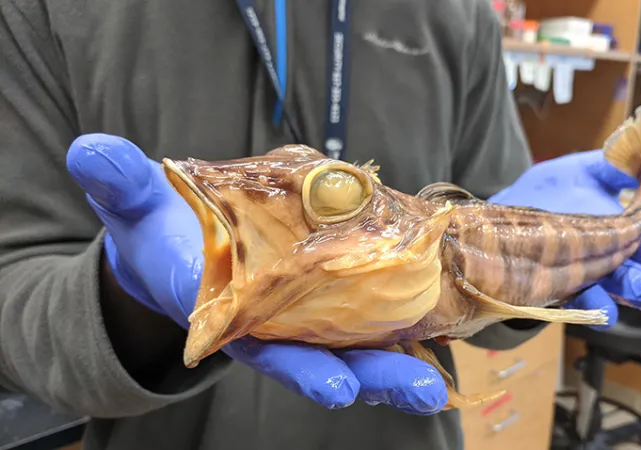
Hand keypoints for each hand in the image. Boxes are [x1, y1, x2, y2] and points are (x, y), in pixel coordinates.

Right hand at [66, 134, 447, 413]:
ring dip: (397, 364)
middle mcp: (271, 324)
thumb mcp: (135, 205)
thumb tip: (93, 151)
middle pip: (323, 356)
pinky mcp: (326, 297)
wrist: (182, 238)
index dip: (297, 365)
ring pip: (353, 346)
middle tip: (419, 392)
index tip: (333, 386)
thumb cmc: (159, 227)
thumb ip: (118, 184)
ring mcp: (302, 315)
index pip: (264, 345)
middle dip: (369, 376)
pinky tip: (440, 340)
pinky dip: (402, 331)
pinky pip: (368, 320)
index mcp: (226, 313)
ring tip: (439, 382)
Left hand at [488, 150, 640, 329]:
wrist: (491, 219)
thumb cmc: (542, 194)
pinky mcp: (550, 288)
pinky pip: (573, 300)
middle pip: (633, 271)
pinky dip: (591, 307)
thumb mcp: (582, 171)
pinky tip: (605, 311)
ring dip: (632, 291)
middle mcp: (598, 257)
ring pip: (609, 286)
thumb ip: (620, 167)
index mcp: (613, 230)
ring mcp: (575, 274)